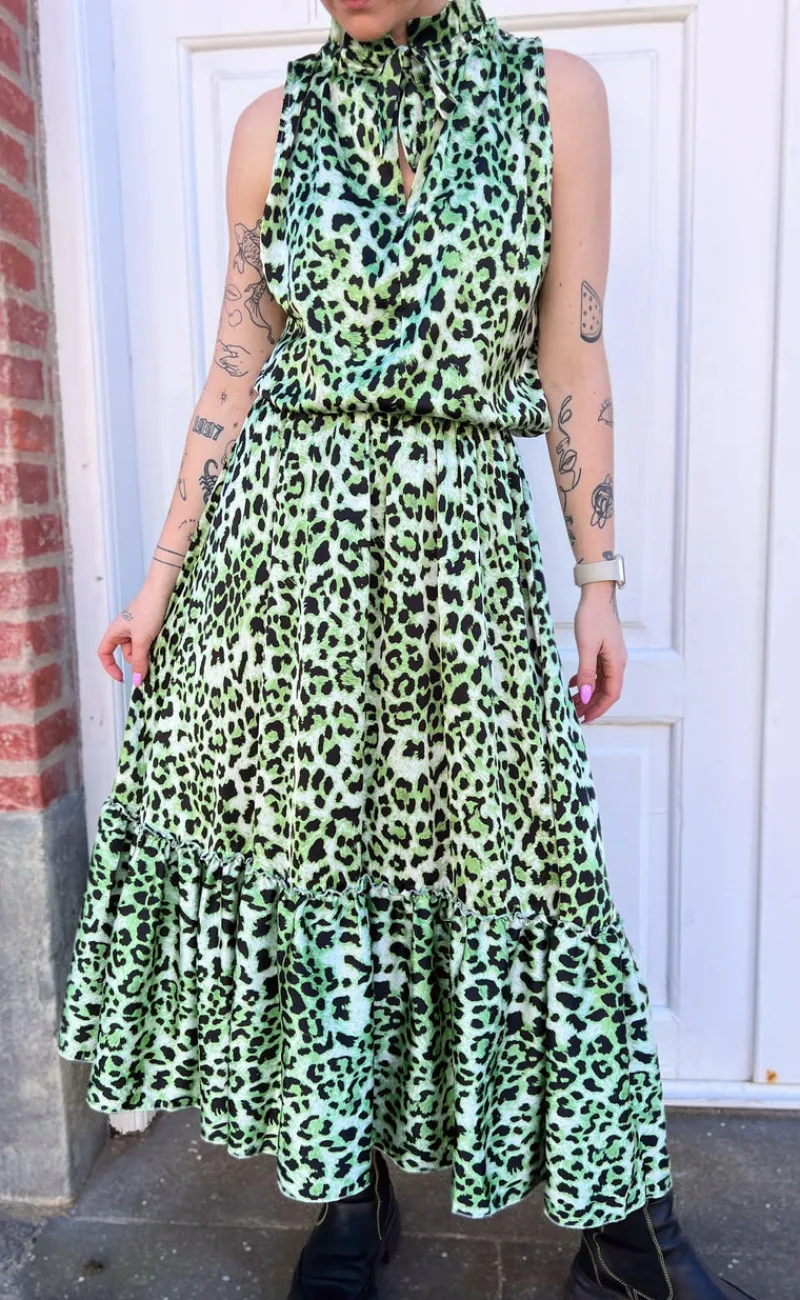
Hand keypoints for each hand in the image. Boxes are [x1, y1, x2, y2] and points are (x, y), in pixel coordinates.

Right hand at [96, 583, 172, 684]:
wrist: (162, 591)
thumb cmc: (148, 610)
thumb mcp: (142, 640)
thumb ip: (139, 661)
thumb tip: (136, 681)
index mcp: (114, 632)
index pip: (104, 654)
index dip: (110, 667)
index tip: (123, 678)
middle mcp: (123, 630)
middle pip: (126, 654)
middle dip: (136, 661)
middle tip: (150, 664)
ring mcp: (136, 628)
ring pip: (139, 649)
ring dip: (147, 654)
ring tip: (157, 648)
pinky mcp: (148, 626)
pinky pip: (148, 642)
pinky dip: (153, 647)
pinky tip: (161, 644)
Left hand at [569, 581, 626, 722]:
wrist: (597, 594)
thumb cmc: (593, 617)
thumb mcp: (587, 647)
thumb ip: (587, 673)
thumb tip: (587, 697)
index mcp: (617, 663)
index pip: (611, 694)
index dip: (599, 709)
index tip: (585, 719)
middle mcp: (617, 661)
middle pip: (607, 690)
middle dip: (592, 704)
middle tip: (575, 715)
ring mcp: (610, 655)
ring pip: (600, 681)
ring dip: (588, 693)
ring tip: (572, 702)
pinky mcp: (603, 649)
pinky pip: (596, 670)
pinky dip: (586, 679)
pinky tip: (573, 684)